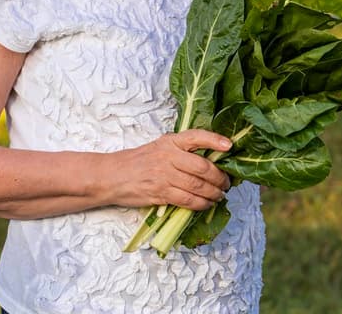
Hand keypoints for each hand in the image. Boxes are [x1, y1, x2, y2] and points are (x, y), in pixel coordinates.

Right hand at [107, 130, 232, 210]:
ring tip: (219, 195)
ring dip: (213, 193)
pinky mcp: (161, 193)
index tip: (229, 145)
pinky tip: (206, 204)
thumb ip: (181, 150)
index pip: (196, 136)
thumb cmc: (138, 161)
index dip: (215, 140)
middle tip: (226, 183)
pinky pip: (188, 200)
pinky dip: (201, 204)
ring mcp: (164, 175)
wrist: (112, 176)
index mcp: (170, 142)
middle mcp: (168, 156)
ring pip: (198, 186)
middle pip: (202, 167)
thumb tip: (210, 159)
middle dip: (219, 177)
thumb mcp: (160, 147)